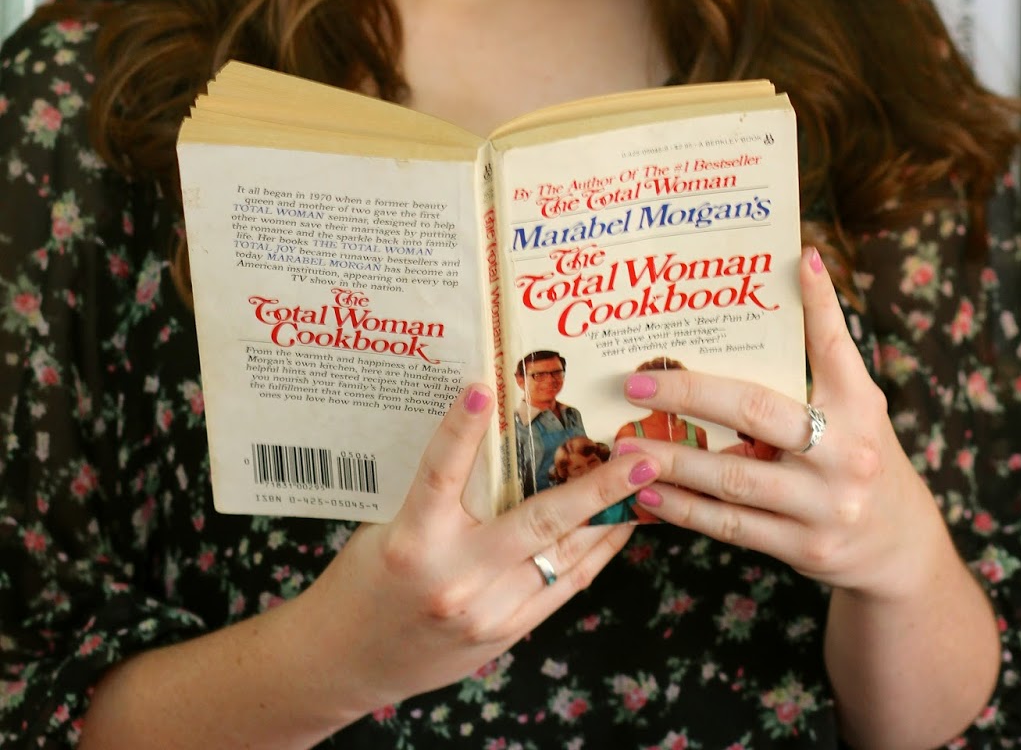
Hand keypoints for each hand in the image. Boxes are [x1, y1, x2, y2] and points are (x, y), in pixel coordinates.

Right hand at [301, 385, 655, 720]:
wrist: (350, 659)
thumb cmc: (368, 578)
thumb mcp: (390, 523)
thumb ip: (440, 490)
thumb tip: (490, 432)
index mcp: (412, 541)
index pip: (440, 473)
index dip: (461, 428)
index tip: (483, 386)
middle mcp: (455, 577)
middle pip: (536, 522)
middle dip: (596, 487)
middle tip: (638, 454)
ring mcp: (486, 611)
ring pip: (564, 556)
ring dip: (609, 518)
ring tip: (645, 481)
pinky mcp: (506, 633)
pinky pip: (563, 586)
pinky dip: (595, 552)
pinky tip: (618, 525)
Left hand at [615, 247, 947, 599]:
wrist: (899, 545)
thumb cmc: (859, 453)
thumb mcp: (855, 407)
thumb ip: (820, 363)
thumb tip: (795, 274)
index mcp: (858, 405)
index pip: (834, 345)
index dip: (820, 302)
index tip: (802, 259)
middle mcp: (845, 452)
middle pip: (757, 412)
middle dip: (690, 393)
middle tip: (637, 384)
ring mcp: (824, 504)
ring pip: (733, 478)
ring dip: (673, 461)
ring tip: (625, 447)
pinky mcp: (804, 546)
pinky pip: (734, 526)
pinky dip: (686, 509)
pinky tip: (649, 494)